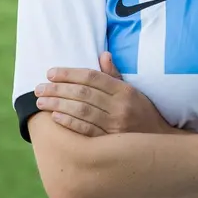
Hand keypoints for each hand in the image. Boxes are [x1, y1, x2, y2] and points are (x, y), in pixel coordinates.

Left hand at [36, 51, 174, 136]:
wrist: (158, 142)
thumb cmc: (143, 113)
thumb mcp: (133, 91)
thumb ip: (115, 75)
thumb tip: (103, 55)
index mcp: (124, 91)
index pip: (92, 77)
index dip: (70, 73)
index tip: (51, 72)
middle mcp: (119, 106)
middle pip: (83, 93)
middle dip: (58, 89)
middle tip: (39, 88)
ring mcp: (115, 124)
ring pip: (81, 111)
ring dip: (58, 105)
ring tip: (41, 102)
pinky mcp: (109, 141)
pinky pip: (86, 129)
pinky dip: (69, 122)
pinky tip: (55, 117)